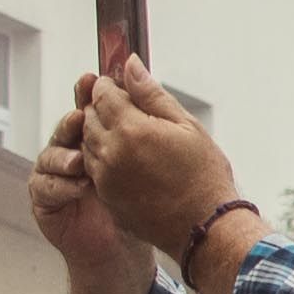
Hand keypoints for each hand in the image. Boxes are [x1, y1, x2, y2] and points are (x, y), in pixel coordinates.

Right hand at [30, 96, 147, 285]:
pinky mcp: (46, 202)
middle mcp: (73, 154)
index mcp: (96, 140)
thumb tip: (134, 68)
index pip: (87, 110)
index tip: (91, 81)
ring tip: (81, 159)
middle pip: (65, 130)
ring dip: (64, 155)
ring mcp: (56, 177)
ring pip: (50, 156)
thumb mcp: (149, 157)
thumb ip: (143, 114)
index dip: (86, 95)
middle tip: (82, 118)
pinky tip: (79, 186)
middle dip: (73, 123)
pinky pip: (44, 188)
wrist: (127, 249)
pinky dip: (60, 185)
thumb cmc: (141, 204)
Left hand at [74, 57, 243, 257]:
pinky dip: (105, 158)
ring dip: (103, 134)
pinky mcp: (106, 195)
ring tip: (134, 140)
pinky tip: (132, 162)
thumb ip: (152, 94)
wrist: (205, 228)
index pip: (102, 93)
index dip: (111, 86)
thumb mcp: (187, 127)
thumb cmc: (204, 176)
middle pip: (89, 115)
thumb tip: (130, 65)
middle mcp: (110, 151)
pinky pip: (94, 167)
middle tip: (130, 113)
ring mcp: (105, 176)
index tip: (124, 88)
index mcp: (130, 128)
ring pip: (88, 142)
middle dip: (104, 108)